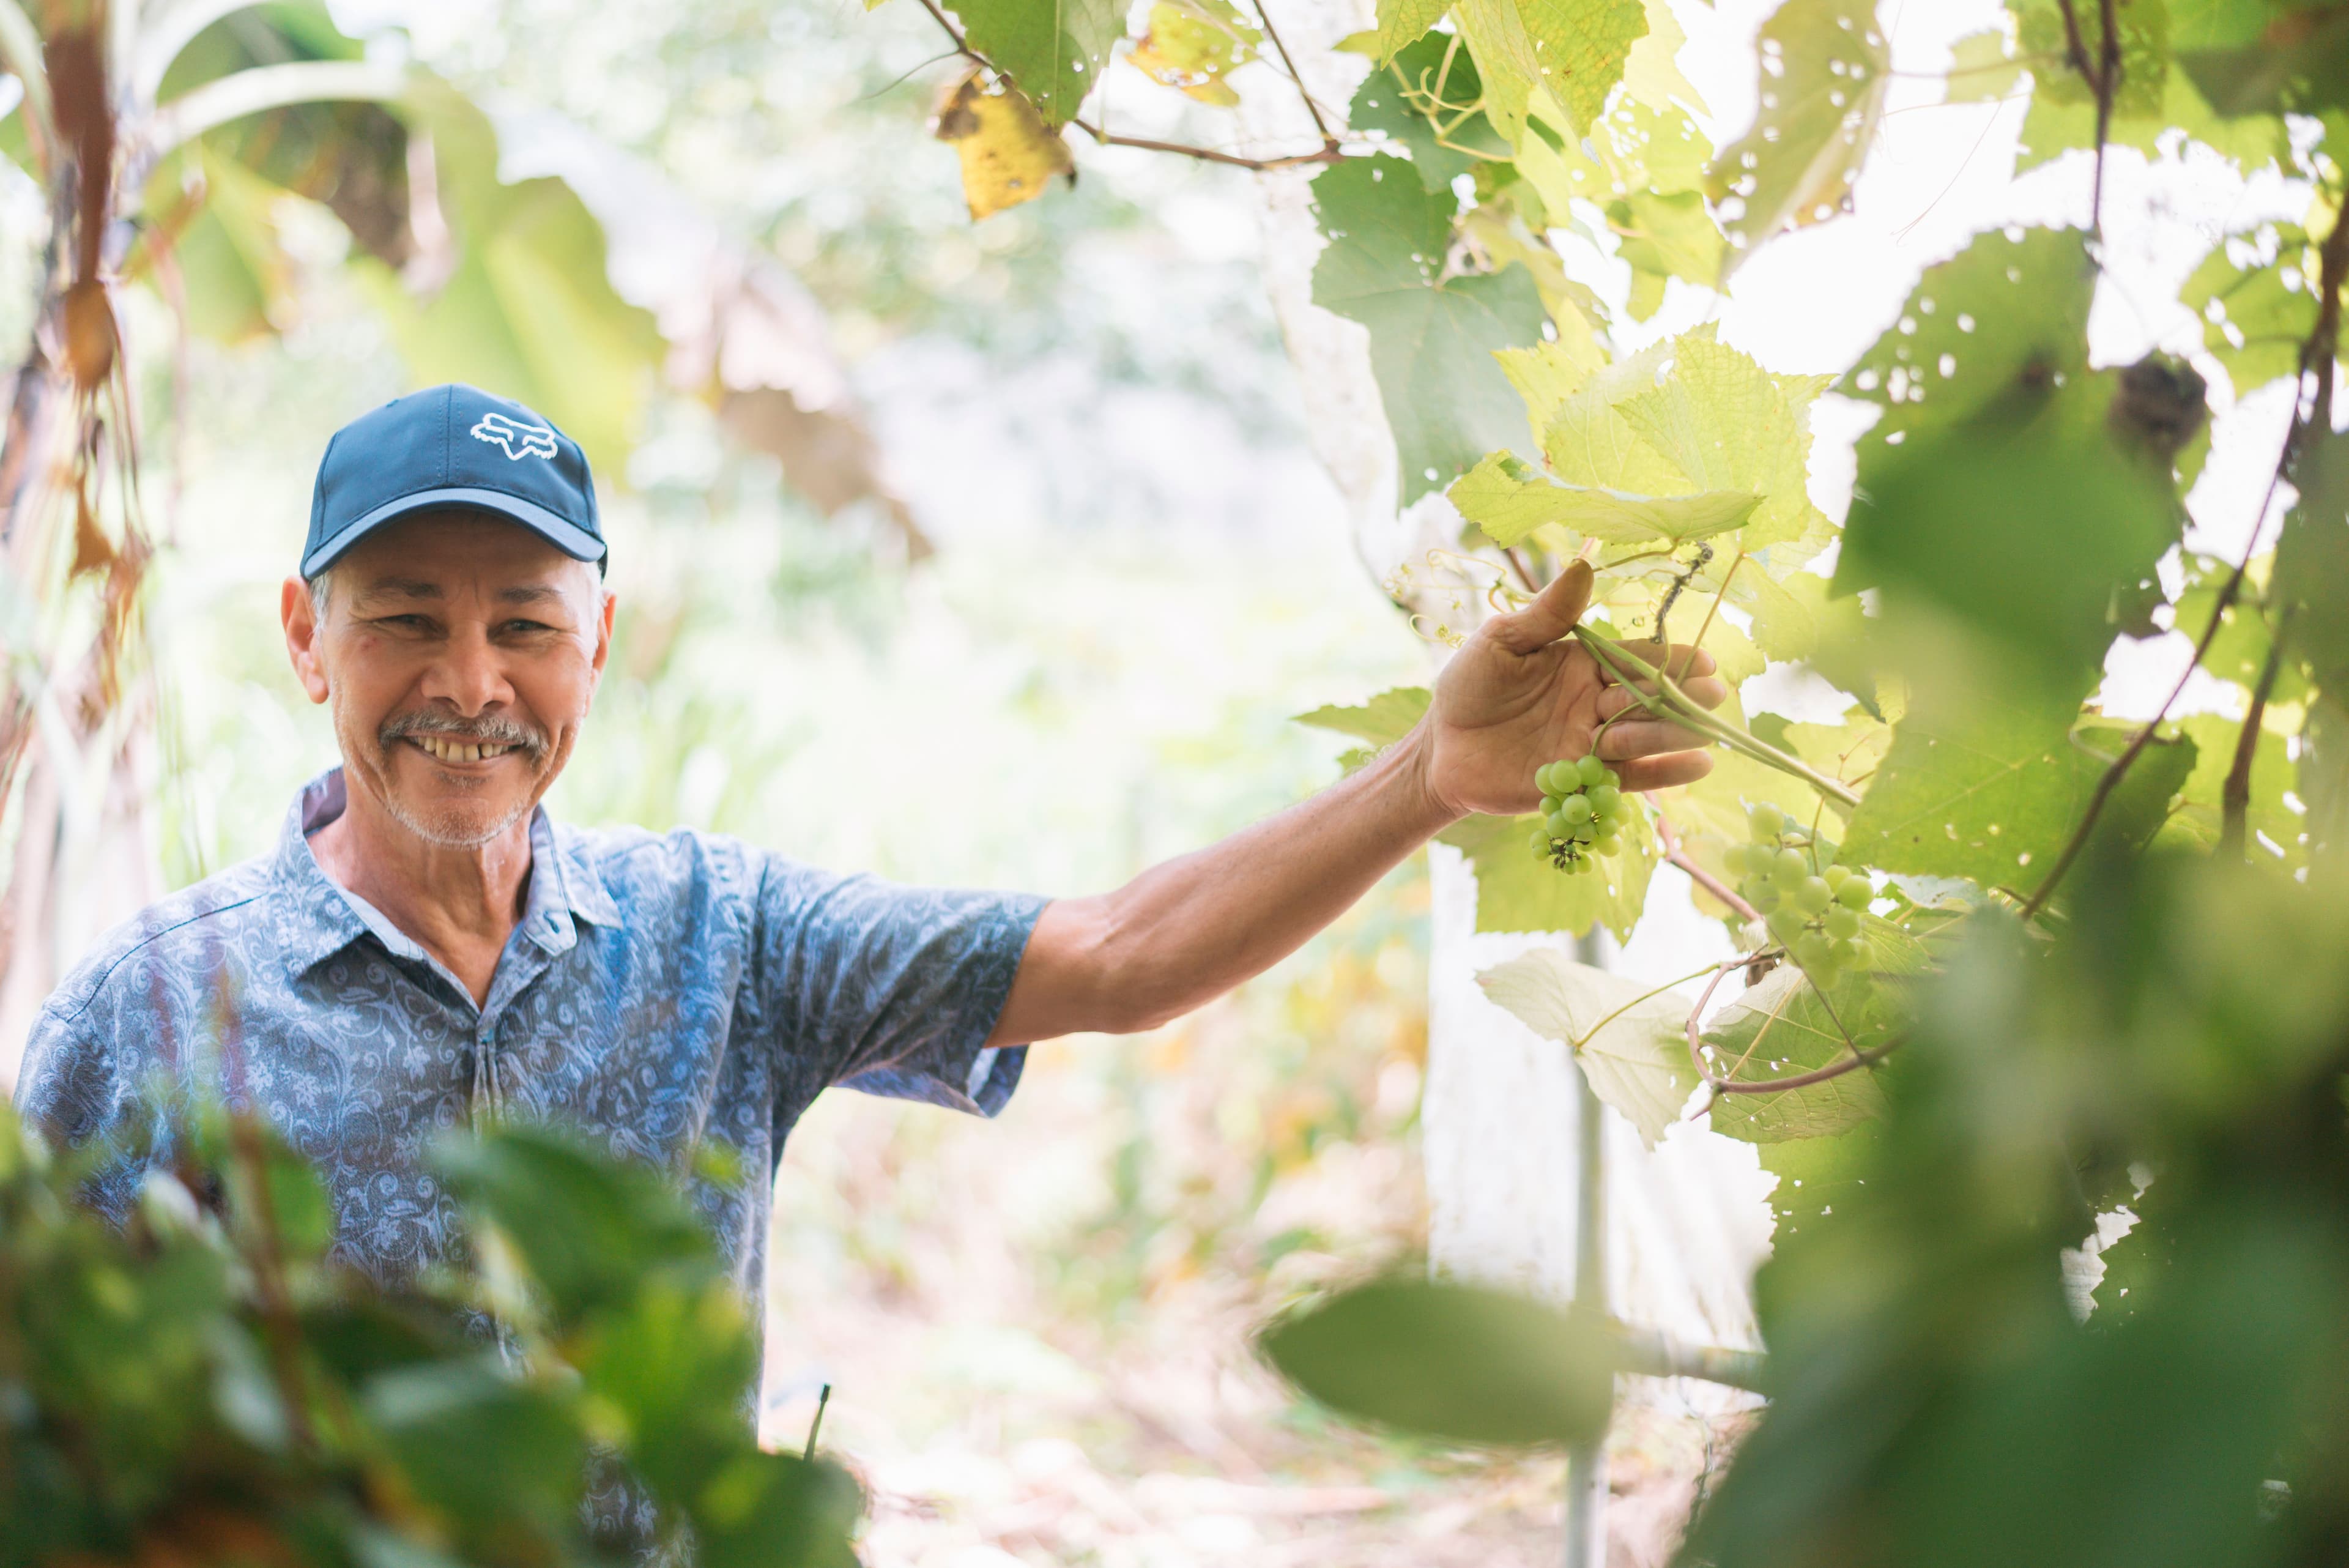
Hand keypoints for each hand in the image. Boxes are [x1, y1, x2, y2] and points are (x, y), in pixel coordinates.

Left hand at [1413, 560, 1728, 820]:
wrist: (1440, 747)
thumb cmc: (1468, 686)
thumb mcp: (1501, 642)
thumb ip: (1545, 614)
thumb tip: (1583, 565)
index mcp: (1585, 664)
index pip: (1637, 657)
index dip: (1671, 659)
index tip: (1704, 659)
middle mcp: (1597, 702)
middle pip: (1650, 698)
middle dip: (1683, 696)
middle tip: (1713, 694)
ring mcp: (1593, 742)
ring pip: (1645, 736)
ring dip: (1673, 733)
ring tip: (1702, 729)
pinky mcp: (1585, 779)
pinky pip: (1632, 776)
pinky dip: (1665, 773)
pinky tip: (1699, 766)